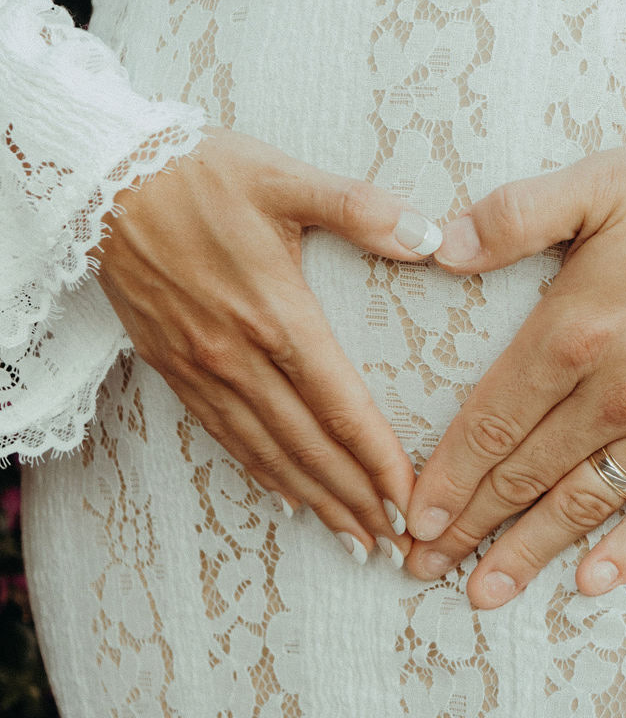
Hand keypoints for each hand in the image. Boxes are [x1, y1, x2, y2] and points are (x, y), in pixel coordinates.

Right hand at [89, 127, 441, 561]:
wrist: (104, 179)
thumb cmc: (201, 173)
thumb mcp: (285, 179)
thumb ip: (361, 208)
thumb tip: (429, 238)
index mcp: (275, 313)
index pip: (339, 405)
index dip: (377, 458)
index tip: (411, 498)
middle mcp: (236, 354)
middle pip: (307, 445)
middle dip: (354, 498)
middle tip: (395, 544)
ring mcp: (200, 367)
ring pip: (265, 452)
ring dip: (312, 499)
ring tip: (352, 538)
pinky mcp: (170, 367)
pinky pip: (222, 435)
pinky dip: (258, 474)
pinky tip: (285, 498)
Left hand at [401, 131, 625, 606]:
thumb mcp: (600, 183)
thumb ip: (513, 216)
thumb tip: (436, 245)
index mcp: (574, 333)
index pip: (490, 422)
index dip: (446, 476)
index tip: (411, 516)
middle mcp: (616, 394)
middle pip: (524, 474)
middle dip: (467, 526)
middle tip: (421, 568)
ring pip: (583, 503)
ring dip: (528, 552)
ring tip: (483, 595)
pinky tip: (593, 583)